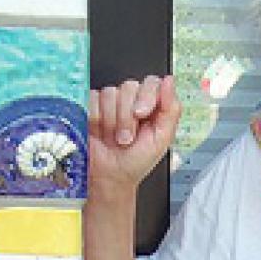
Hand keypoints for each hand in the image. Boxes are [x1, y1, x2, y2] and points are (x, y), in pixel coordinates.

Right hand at [87, 75, 180, 192]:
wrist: (109, 178)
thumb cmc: (136, 161)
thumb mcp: (161, 140)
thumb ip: (170, 110)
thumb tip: (169, 81)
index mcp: (151, 105)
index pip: (150, 83)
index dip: (146, 96)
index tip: (141, 114)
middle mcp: (130, 100)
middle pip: (129, 87)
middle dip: (127, 117)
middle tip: (127, 138)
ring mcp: (109, 102)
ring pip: (110, 94)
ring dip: (112, 121)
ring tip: (114, 138)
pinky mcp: (89, 106)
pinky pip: (91, 100)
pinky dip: (95, 119)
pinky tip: (99, 132)